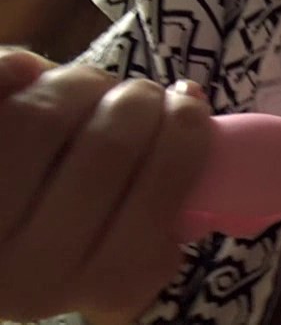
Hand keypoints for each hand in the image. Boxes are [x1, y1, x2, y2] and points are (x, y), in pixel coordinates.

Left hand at [0, 48, 211, 323]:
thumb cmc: (68, 242)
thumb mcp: (123, 250)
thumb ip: (164, 195)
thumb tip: (189, 99)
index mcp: (104, 285)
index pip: (160, 196)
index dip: (186, 134)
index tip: (188, 103)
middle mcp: (36, 268)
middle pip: (109, 148)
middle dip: (140, 100)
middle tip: (141, 94)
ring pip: (44, 117)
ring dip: (82, 83)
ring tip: (87, 86)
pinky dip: (15, 69)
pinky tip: (29, 70)